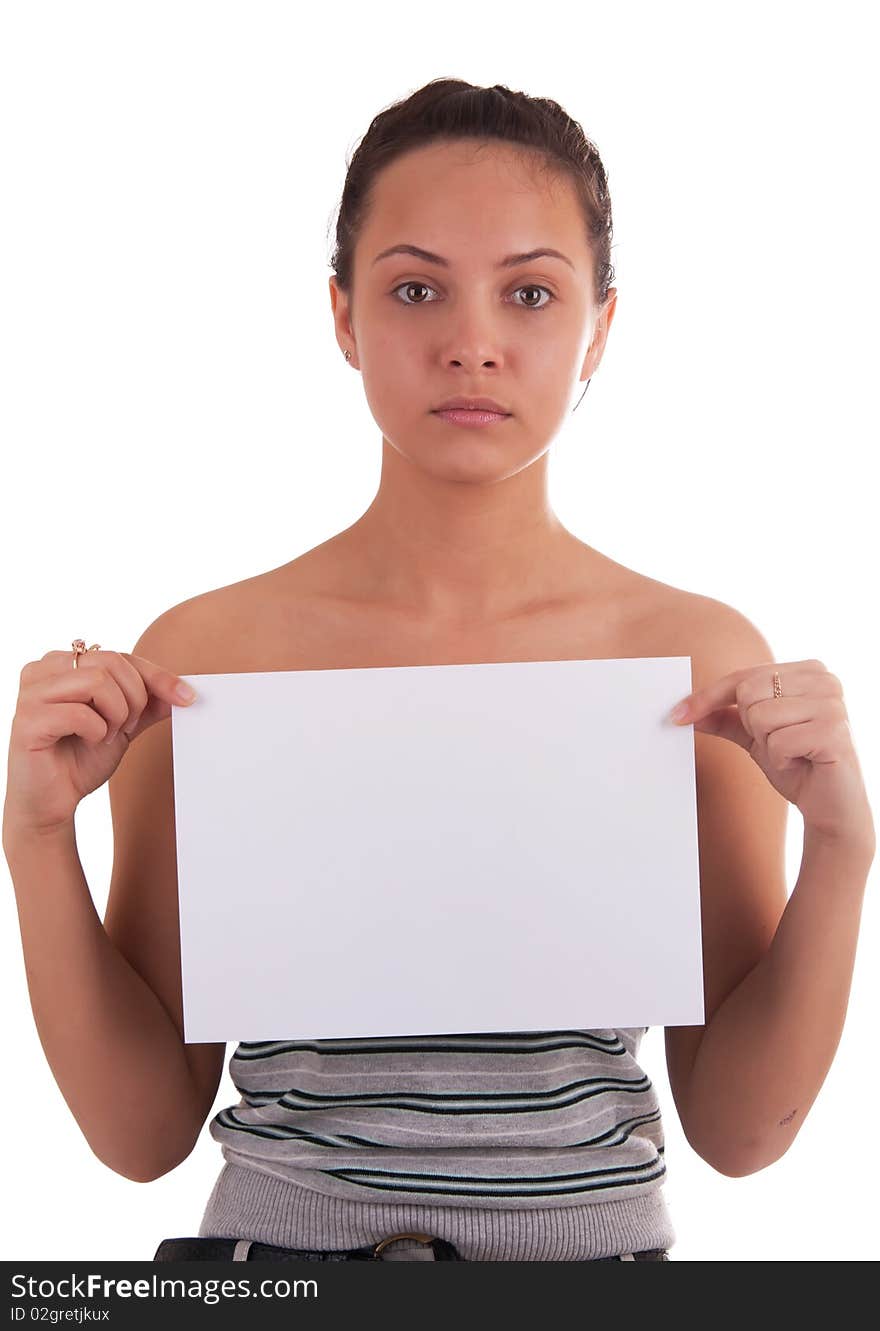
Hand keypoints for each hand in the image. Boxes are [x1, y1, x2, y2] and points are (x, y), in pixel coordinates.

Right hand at [3, 649, 197, 839]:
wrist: (52, 801)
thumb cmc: (80, 758)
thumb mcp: (123, 724)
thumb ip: (147, 703)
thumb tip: (184, 690)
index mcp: (63, 663)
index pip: (121, 656)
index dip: (157, 676)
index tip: (187, 698)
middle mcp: (42, 670)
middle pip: (110, 662)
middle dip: (133, 699)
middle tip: (125, 727)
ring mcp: (30, 693)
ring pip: (96, 681)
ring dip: (115, 715)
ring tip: (106, 735)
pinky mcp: (26, 720)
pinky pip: (79, 713)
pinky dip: (96, 731)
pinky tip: (89, 742)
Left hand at [669, 658, 874, 849]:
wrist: (831, 807)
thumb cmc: (797, 765)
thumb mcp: (754, 737)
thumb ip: (725, 718)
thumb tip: (685, 710)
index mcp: (807, 671)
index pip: (742, 677)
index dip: (707, 697)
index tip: (676, 716)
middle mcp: (825, 680)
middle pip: (749, 692)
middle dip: (752, 726)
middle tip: (777, 743)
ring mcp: (834, 704)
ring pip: (760, 716)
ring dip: (768, 744)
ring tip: (792, 752)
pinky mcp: (835, 731)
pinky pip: (779, 741)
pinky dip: (781, 758)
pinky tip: (802, 762)